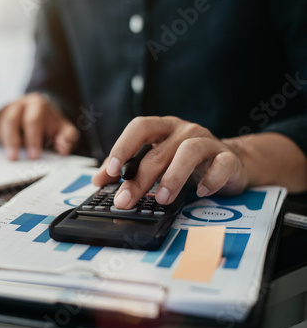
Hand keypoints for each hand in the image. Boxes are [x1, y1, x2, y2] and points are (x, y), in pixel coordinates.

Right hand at [0, 93, 78, 159]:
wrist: (40, 113)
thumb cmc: (52, 124)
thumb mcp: (64, 129)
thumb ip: (67, 138)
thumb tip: (63, 149)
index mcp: (37, 104)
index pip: (33, 120)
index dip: (32, 139)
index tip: (34, 156)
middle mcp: (19, 104)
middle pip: (11, 120)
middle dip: (12, 140)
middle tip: (14, 158)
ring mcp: (6, 110)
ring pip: (0, 125)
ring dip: (4, 142)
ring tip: (10, 157)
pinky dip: (0, 141)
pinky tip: (6, 151)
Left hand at [92, 116, 248, 208]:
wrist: (230, 162)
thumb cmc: (185, 162)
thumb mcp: (155, 161)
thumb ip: (127, 168)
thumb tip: (97, 181)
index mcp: (162, 128)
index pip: (139, 127)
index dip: (123, 146)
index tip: (110, 171)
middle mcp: (184, 130)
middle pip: (158, 152)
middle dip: (140, 179)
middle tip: (126, 200)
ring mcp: (208, 141)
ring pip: (189, 152)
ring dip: (173, 177)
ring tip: (163, 199)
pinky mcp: (228, 158)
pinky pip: (221, 165)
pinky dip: (210, 179)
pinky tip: (200, 192)